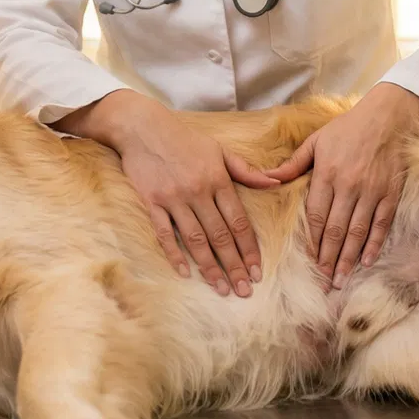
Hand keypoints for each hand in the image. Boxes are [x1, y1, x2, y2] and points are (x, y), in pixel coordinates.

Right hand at [58, 90, 273, 296]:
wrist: (143, 127)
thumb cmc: (185, 139)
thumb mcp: (220, 150)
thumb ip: (247, 171)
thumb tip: (275, 183)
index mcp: (218, 179)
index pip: (239, 221)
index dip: (249, 249)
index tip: (257, 271)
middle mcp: (198, 191)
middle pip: (220, 236)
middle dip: (234, 266)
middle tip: (244, 290)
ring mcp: (174, 198)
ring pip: (196, 239)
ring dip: (209, 267)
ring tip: (221, 289)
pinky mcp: (152, 202)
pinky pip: (165, 234)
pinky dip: (175, 254)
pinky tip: (186, 273)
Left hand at [265, 83, 418, 286]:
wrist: (388, 117)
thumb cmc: (348, 128)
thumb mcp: (316, 141)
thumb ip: (292, 164)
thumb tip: (266, 179)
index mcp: (327, 174)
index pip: (317, 216)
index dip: (312, 242)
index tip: (309, 263)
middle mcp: (349, 186)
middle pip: (336, 230)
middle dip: (328, 259)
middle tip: (323, 283)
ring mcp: (372, 191)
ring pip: (358, 232)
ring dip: (349, 259)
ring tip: (340, 279)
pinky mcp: (391, 193)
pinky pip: (381, 224)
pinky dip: (374, 244)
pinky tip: (367, 261)